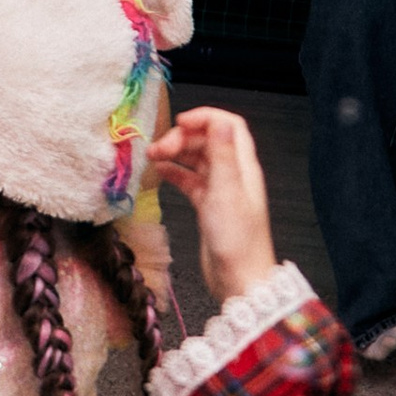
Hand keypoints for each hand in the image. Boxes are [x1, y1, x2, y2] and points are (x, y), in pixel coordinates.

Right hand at [150, 107, 278, 305]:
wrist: (239, 277)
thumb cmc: (236, 239)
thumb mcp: (226, 192)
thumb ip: (222, 156)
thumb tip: (219, 122)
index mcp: (243, 166)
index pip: (228, 126)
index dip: (205, 118)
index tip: (179, 123)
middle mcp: (233, 173)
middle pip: (208, 141)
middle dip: (182, 138)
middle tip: (157, 149)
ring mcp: (220, 189)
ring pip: (197, 160)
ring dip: (176, 154)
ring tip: (152, 157)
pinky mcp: (208, 205)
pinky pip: (190, 180)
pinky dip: (175, 173)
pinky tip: (159, 172)